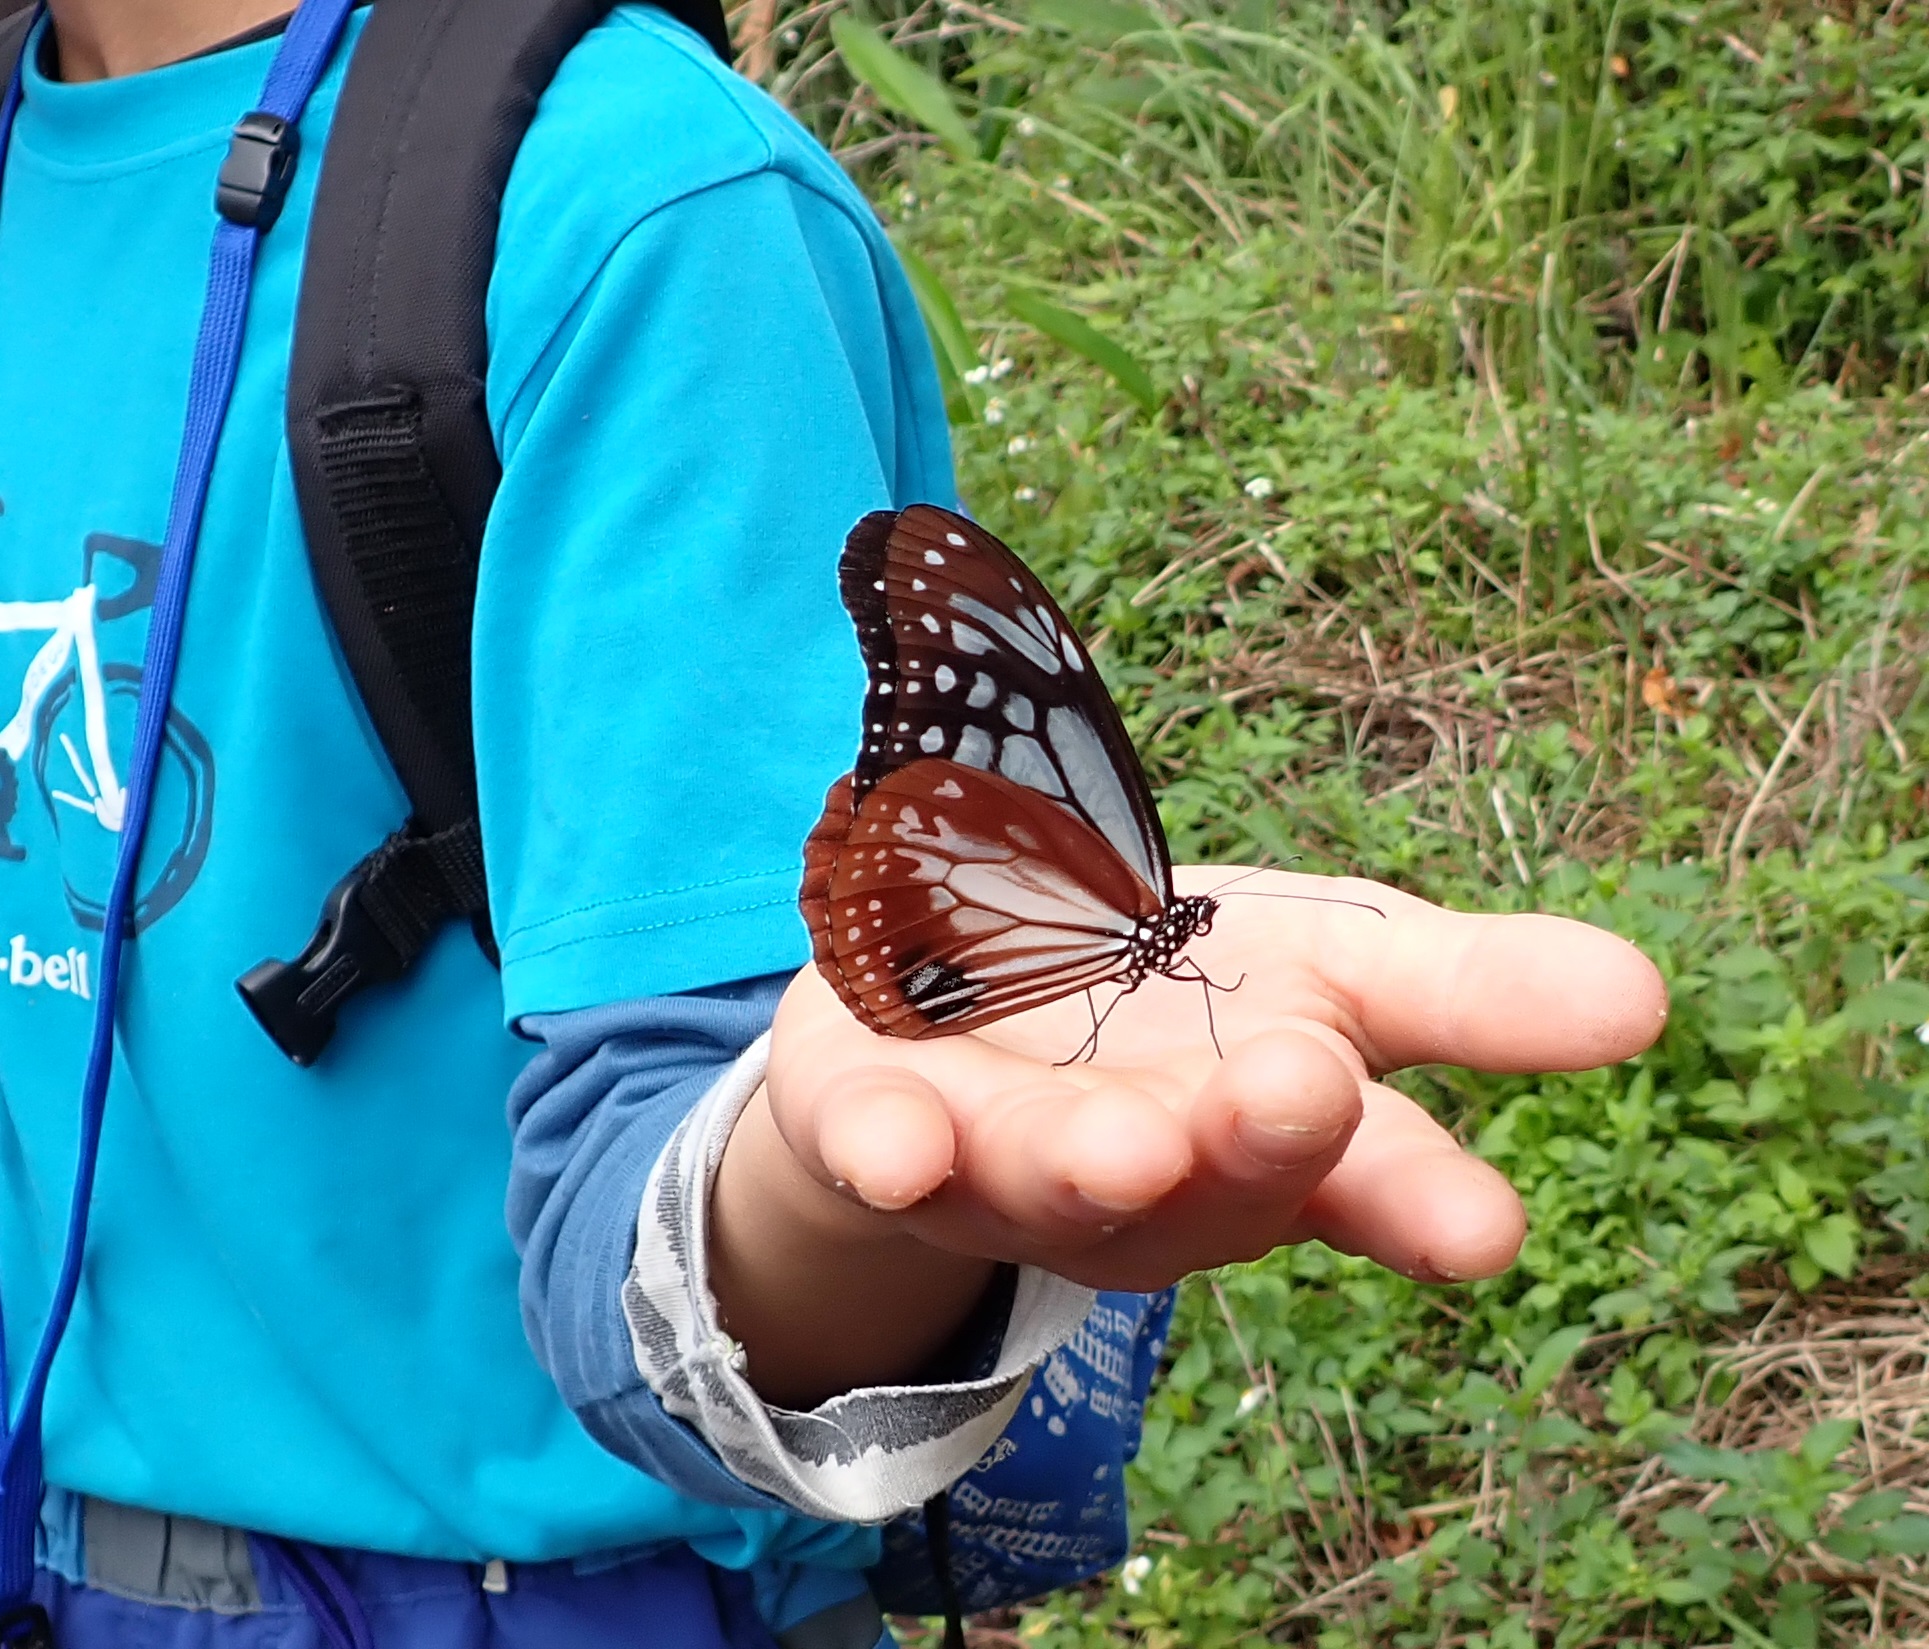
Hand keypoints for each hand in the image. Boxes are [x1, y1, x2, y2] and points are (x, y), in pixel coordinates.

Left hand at [710, 867, 1665, 1401]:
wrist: (960, 1011)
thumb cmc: (1175, 997)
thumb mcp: (1330, 963)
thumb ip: (1464, 986)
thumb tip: (1643, 995)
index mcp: (1276, 1118)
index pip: (1367, 1167)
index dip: (1417, 1199)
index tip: (1484, 1228)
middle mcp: (1157, 1161)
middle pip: (1213, 1171)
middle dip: (1255, 1142)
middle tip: (1300, 1097)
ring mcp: (1011, 1154)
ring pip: (1054, 1177)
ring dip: (1089, 1165)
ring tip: (1123, 1145)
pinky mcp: (881, 1121)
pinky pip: (877, 1144)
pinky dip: (886, 1147)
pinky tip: (892, 1144)